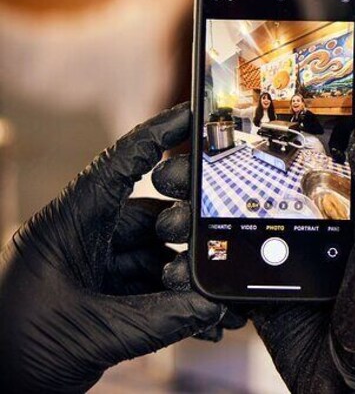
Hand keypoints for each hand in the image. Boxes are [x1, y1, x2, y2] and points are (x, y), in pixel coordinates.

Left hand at [0, 104, 226, 392]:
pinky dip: (175, 302)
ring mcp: (91, 268)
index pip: (120, 165)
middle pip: (149, 215)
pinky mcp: (98, 297)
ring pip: (154, 255)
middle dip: (190, 233)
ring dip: (186, 277)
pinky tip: (203, 320)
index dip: (158, 134)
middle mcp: (82, 239)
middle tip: (222, 245)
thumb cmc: (12, 353)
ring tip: (218, 300)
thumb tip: (214, 306)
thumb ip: (159, 320)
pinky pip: (147, 289)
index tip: (194, 113)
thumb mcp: (90, 334)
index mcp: (67, 226)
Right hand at [154, 104, 354, 392]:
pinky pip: (225, 270)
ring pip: (231, 224)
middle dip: (211, 173)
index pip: (304, 152)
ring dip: (194, 217)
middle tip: (176, 167)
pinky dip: (196, 264)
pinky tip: (174, 260)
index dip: (266, 129)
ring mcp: (284, 257)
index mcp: (348, 203)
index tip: (226, 109)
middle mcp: (312, 223)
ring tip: (170, 216)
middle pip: (255, 184)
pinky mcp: (262, 292)